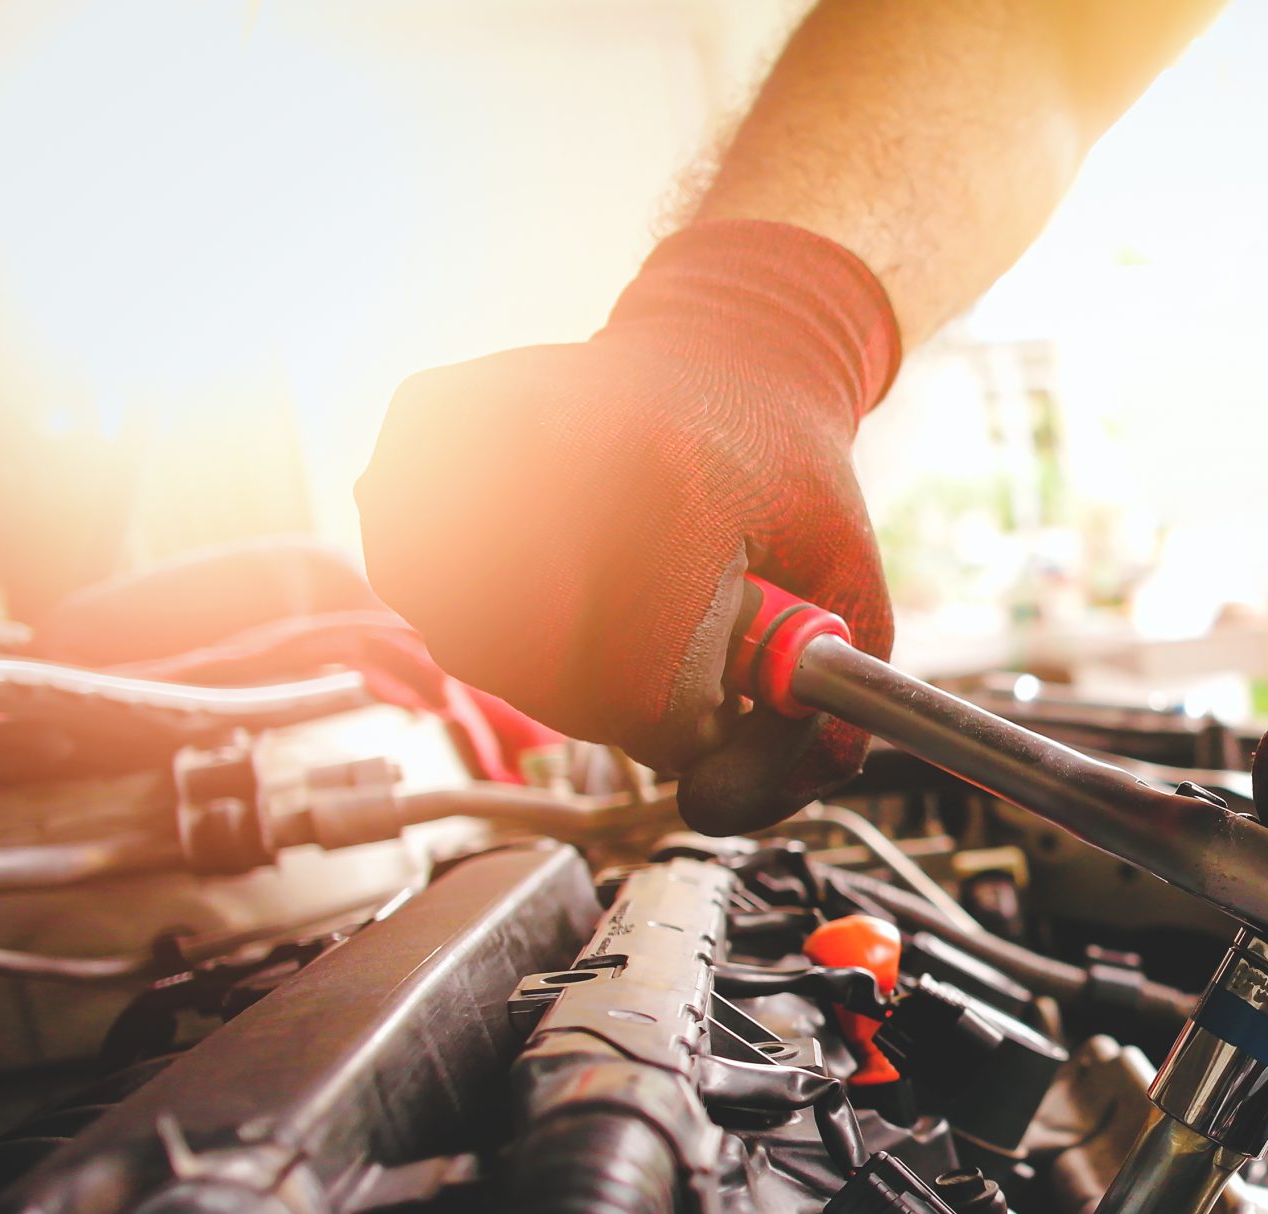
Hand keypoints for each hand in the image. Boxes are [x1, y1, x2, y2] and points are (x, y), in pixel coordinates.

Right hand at [356, 219, 899, 833]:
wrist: (729, 353)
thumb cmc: (789, 481)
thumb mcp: (850, 600)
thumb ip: (825, 730)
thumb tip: (721, 806)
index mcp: (679, 494)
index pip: (637, 693)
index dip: (684, 721)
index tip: (716, 689)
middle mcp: (558, 455)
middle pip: (549, 678)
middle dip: (619, 692)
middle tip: (669, 632)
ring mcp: (475, 437)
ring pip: (476, 641)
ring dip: (546, 649)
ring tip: (617, 581)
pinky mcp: (419, 429)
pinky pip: (417, 576)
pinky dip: (480, 594)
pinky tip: (547, 551)